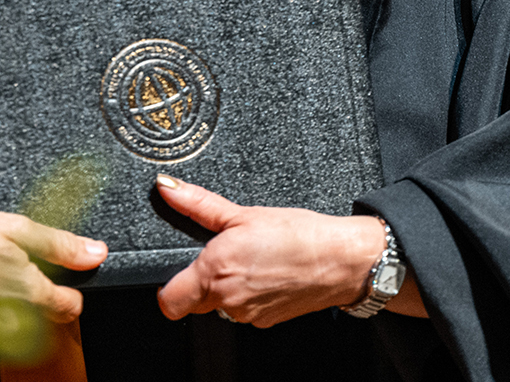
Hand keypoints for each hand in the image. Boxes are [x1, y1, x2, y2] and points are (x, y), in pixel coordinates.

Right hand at [0, 205, 107, 330]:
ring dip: (6, 309)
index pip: (70, 308)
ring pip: (11, 329)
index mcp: (26, 292)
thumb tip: (95, 252)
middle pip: (41, 321)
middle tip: (12, 272)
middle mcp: (6, 320)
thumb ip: (59, 245)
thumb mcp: (14, 227)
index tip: (57, 280)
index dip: (68, 291)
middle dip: (34, 299)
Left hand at [155, 176, 425, 326]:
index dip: (167, 288)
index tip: (177, 271)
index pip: (168, 302)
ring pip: (220, 305)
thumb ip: (199, 204)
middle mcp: (227, 300)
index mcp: (214, 272)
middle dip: (200, 281)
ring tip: (250, 261)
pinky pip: (243, 310)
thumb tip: (168, 187)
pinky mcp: (266, 321)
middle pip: (194, 302)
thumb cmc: (298, 235)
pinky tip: (266, 273)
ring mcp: (247, 314)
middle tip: (221, 256)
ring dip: (226, 287)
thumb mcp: (243, 213)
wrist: (341, 260)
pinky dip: (248, 295)